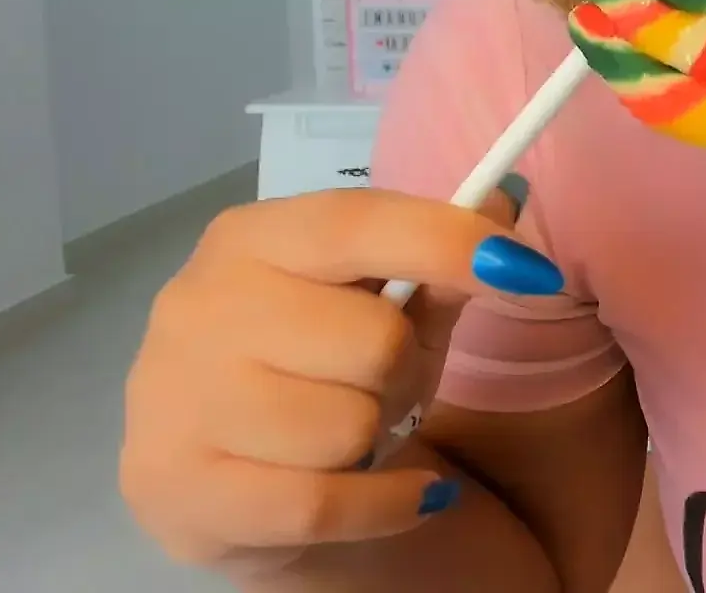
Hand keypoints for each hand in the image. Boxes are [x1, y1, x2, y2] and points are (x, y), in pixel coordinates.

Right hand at [119, 176, 563, 574]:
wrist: (226, 481)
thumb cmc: (320, 371)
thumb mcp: (388, 306)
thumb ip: (438, 259)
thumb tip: (504, 202)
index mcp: (249, 238)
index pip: (358, 221)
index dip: (450, 242)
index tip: (528, 271)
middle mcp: (199, 306)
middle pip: (372, 338)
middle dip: (403, 371)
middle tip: (383, 385)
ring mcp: (177, 400)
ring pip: (347, 427)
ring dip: (377, 440)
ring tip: (354, 436)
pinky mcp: (180, 490)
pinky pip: (323, 504)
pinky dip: (383, 504)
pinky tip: (391, 492)